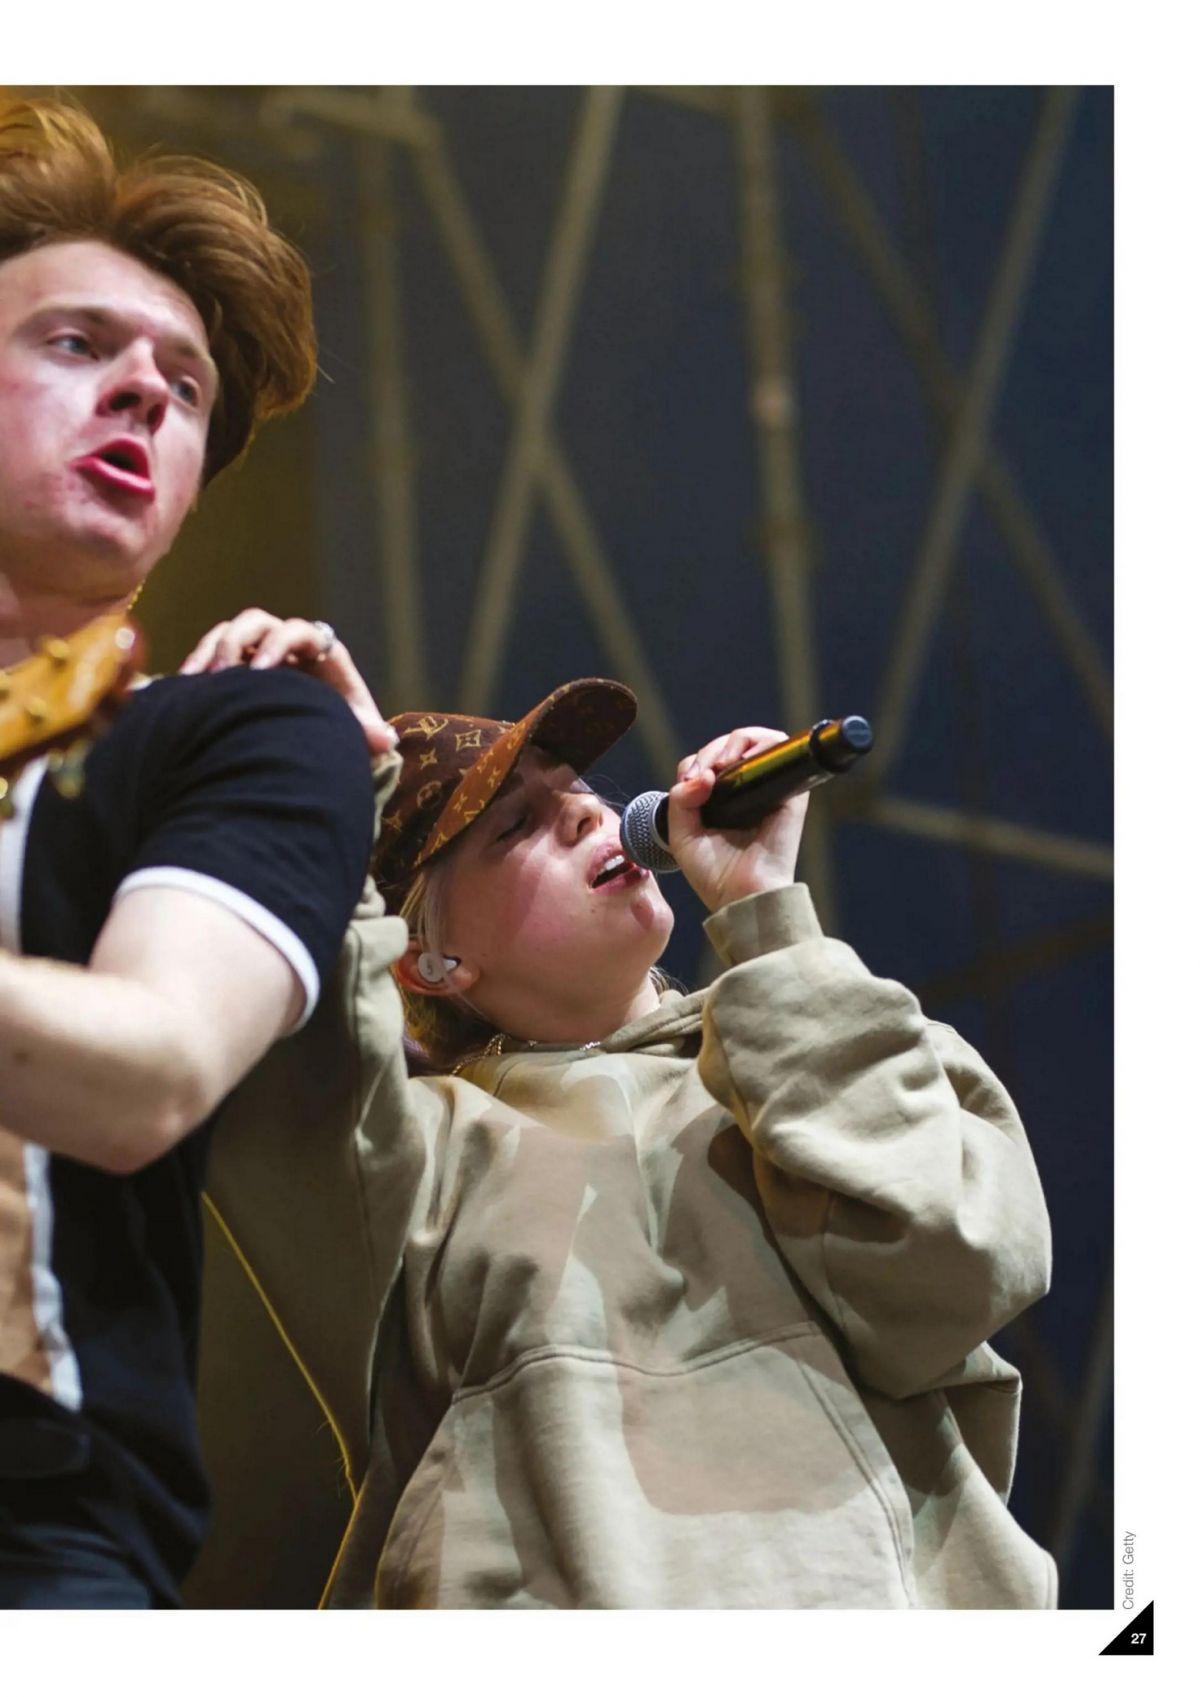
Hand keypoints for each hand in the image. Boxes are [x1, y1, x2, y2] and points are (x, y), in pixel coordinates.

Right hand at [179, 609, 396, 756]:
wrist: (314, 734)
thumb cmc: (338, 727)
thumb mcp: (353, 731)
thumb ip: (366, 733)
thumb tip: (386, 739)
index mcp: (318, 651)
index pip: (300, 631)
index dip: (279, 643)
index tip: (261, 671)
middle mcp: (285, 644)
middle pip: (257, 622)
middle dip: (238, 643)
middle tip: (224, 675)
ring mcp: (255, 651)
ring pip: (228, 632)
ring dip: (211, 651)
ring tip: (196, 681)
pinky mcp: (232, 666)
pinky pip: (208, 652)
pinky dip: (196, 665)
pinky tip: (182, 688)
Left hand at [666, 726, 807, 912]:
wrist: (742, 896)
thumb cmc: (714, 874)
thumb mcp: (682, 834)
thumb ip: (680, 800)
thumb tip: (704, 775)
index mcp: (723, 801)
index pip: (709, 761)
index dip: (697, 762)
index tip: (689, 783)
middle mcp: (747, 791)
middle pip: (731, 745)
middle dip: (712, 751)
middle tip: (705, 773)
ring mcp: (768, 789)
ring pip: (757, 740)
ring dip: (735, 741)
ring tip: (723, 763)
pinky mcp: (789, 791)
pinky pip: (781, 750)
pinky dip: (762, 743)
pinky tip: (741, 760)